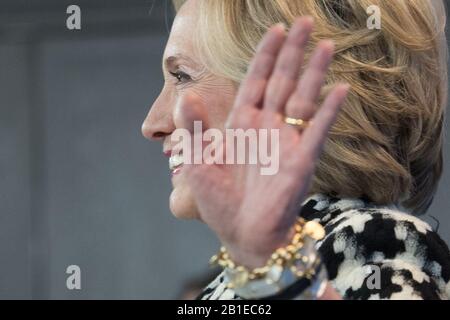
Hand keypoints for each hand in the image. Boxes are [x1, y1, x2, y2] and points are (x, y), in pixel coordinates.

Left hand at [179, 17, 348, 267]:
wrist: (241, 234)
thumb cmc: (219, 200)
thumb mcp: (198, 162)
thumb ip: (194, 129)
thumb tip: (188, 95)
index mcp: (242, 123)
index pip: (255, 80)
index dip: (265, 55)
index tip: (277, 29)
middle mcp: (267, 127)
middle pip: (282, 81)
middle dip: (293, 52)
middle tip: (307, 22)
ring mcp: (286, 142)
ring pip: (302, 99)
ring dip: (314, 73)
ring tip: (327, 45)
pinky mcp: (301, 162)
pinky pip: (318, 132)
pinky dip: (329, 112)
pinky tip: (340, 90)